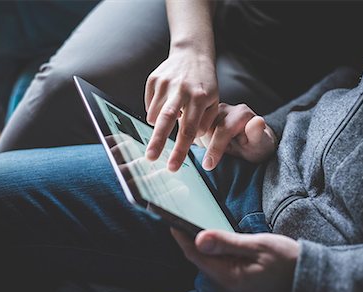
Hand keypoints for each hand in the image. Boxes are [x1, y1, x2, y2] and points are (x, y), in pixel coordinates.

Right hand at [144, 49, 218, 171]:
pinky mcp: (153, 79)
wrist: (192, 54)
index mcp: (200, 97)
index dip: (180, 150)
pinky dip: (155, 110)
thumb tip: (190, 139)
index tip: (172, 167)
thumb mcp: (214, 101)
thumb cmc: (205, 84)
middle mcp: (182, 89)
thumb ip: (204, 122)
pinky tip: (166, 101)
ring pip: (155, 115)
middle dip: (157, 141)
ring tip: (171, 115)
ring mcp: (165, 83)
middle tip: (149, 157)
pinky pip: (149, 105)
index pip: (189, 130)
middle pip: (167, 120)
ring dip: (160, 124)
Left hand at [171, 229, 298, 291]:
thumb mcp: (259, 246)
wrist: (307, 274)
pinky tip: (208, 234)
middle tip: (176, 216)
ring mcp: (232, 279)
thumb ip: (228, 242)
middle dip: (186, 238)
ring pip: (206, 259)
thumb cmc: (287, 260)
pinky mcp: (237, 274)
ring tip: (188, 222)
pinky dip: (210, 246)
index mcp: (229, 275)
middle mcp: (226, 280)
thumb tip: (199, 238)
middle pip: (198, 257)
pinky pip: (217, 260)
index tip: (170, 219)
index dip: (180, 236)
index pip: (195, 255)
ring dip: (197, 241)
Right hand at [195, 103, 276, 170]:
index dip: (215, 148)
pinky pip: (192, 127)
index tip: (208, 165)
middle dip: (209, 146)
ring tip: (216, 150)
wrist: (252, 142)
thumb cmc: (257, 145)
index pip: (223, 129)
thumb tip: (258, 121)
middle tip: (218, 157)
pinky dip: (197, 139)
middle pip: (206, 128)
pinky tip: (209, 144)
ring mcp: (213, 111)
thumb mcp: (261, 144)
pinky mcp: (204, 116)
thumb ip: (257, 133)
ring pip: (197, 128)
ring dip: (203, 143)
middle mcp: (226, 108)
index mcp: (241, 113)